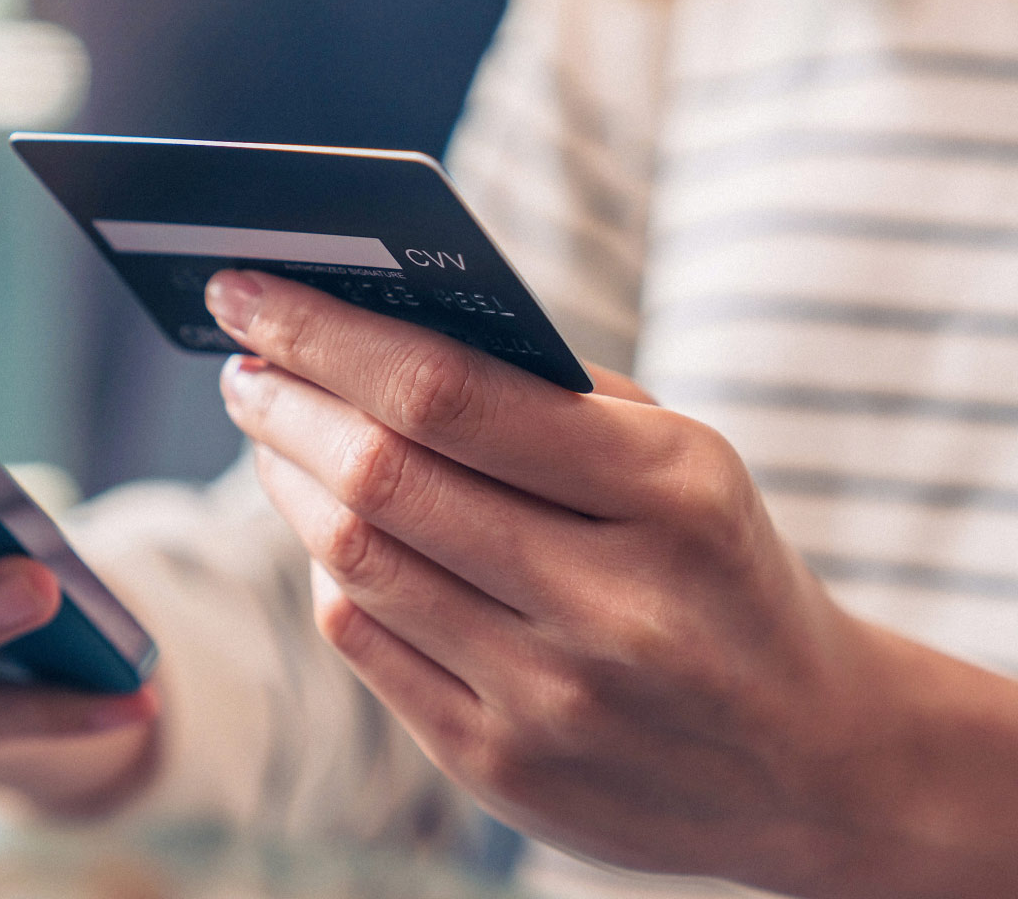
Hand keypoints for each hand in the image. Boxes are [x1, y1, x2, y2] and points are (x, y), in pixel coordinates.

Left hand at [205, 269, 1017, 896]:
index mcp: (668, 492)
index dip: (326, 335)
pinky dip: (330, 571)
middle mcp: (609, 603)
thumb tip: (366, 331)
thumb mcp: (682, 463)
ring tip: (270, 430)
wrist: (813, 761)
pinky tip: (326, 529)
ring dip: (289, 480)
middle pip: (382, 478)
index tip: (249, 289)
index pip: (448, 392)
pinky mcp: (500, 767)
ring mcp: (550, 697)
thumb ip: (544, 398)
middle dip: (285, 403)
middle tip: (242, 362)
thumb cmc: (719, 571)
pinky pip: (364, 643)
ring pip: (356, 561)